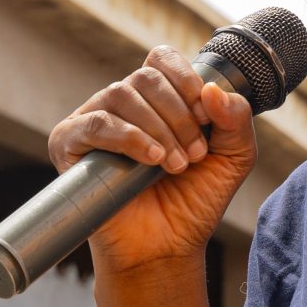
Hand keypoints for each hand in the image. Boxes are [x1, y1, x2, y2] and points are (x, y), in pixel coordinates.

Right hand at [47, 44, 255, 272]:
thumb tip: (213, 89)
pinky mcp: (69, 145)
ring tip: (175, 164)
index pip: (162, 59)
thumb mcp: (233, 158)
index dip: (186, 79)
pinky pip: (95, 124)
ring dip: (158, 129)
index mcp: (156, 99)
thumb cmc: (194, 201)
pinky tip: (151, 160)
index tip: (204, 115)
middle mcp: (122, 104)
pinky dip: (129, 137)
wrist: (167, 247)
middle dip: (179, 115)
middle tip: (194, 155)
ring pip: (121, 95)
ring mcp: (93, 122)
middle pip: (146, 77)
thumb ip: (236, 120)